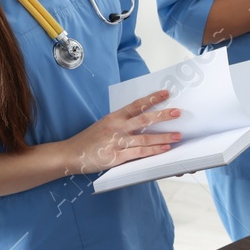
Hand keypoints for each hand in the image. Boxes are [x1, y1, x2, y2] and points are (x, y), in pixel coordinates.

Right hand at [59, 90, 180, 175]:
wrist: (71, 154)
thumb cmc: (90, 140)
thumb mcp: (105, 125)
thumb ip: (122, 122)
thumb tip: (145, 118)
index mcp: (114, 117)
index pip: (136, 105)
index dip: (152, 99)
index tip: (166, 93)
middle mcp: (116, 128)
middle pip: (143, 120)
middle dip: (162, 115)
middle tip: (178, 112)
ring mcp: (116, 142)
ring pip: (144, 138)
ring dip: (163, 136)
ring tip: (178, 135)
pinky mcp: (116, 157)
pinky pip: (138, 153)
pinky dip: (153, 151)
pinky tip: (164, 149)